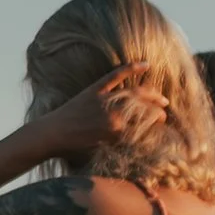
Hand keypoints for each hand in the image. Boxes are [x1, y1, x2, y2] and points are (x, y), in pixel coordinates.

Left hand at [33, 64, 170, 163]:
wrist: (50, 135)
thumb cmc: (74, 148)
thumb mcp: (101, 149)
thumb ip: (121, 141)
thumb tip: (138, 136)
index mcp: (117, 131)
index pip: (145, 124)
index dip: (156, 121)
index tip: (161, 121)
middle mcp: (114, 114)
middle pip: (144, 108)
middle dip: (157, 109)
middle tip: (164, 110)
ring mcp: (105, 100)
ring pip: (136, 93)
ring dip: (151, 94)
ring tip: (160, 97)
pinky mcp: (95, 89)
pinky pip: (116, 76)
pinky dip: (130, 68)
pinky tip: (145, 64)